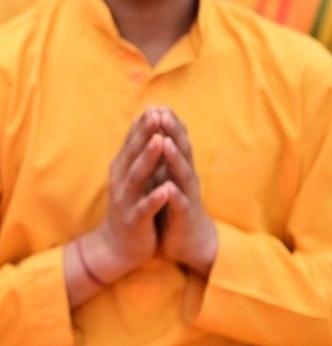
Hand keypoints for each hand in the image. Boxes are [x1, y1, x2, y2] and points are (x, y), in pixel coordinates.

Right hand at [83, 109, 168, 281]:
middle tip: (156, 115)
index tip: (156, 106)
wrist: (117, 247)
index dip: (143, 126)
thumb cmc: (131, 209)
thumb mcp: (133, 180)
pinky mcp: (134, 220)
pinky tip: (165, 189)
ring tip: (159, 142)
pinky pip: (145, 208)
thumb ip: (138, 157)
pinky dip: (154, 198)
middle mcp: (121, 181)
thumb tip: (147, 130)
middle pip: (134, 154)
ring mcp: (126, 201)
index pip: (132, 143)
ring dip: (148, 159)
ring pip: (137, 176)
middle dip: (145, 134)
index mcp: (123, 170)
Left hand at [150, 108, 217, 275]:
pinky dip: (174, 196)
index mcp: (178, 169)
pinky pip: (179, 206)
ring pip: (182, 175)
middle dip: (172, 132)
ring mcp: (187, 197)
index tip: (156, 104)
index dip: (167, 124)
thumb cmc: (175, 206)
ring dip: (174, 158)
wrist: (189, 242)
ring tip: (165, 142)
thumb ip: (165, 158)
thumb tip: (157, 132)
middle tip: (163, 112)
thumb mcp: (168, 178)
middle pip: (181, 151)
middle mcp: (185, 179)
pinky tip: (168, 188)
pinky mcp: (184, 218)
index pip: (174, 142)